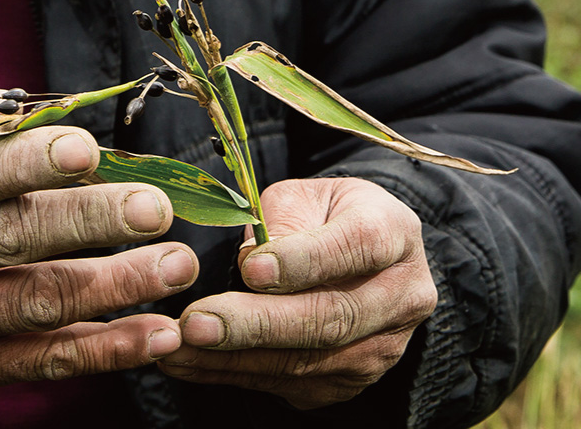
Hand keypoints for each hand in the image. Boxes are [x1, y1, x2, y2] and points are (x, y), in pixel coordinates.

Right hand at [0, 75, 197, 391]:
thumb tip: (23, 106)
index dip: (26, 162)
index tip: (88, 151)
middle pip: (6, 238)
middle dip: (87, 222)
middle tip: (155, 208)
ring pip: (33, 304)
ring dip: (113, 287)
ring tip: (177, 264)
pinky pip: (42, 362)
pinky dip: (106, 351)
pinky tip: (158, 333)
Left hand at [157, 178, 436, 408]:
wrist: (361, 257)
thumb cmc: (325, 217)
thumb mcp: (304, 196)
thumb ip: (279, 220)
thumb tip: (253, 260)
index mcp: (394, 233)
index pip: (356, 247)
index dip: (304, 261)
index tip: (250, 268)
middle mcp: (402, 295)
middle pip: (333, 317)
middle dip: (258, 324)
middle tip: (197, 322)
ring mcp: (383, 346)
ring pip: (310, 361)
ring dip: (236, 358)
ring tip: (177, 346)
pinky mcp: (352, 380)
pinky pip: (291, 384)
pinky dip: (234, 375)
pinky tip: (191, 362)